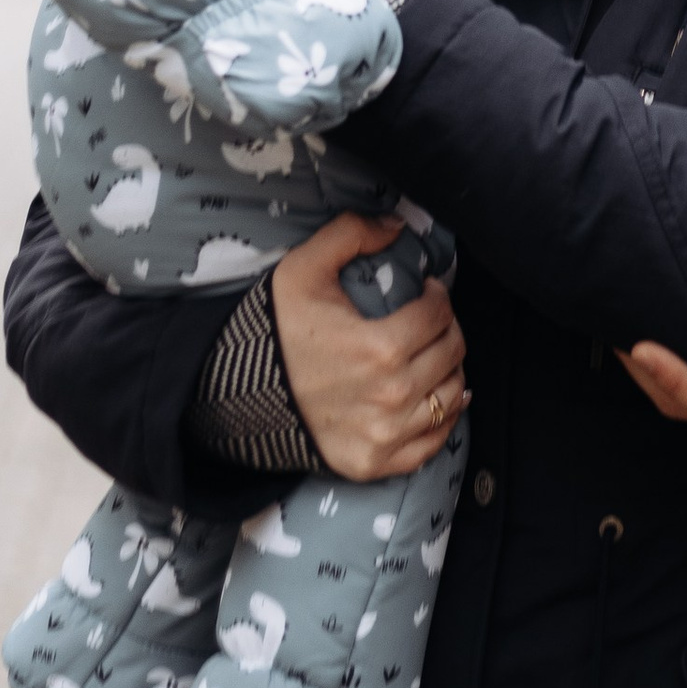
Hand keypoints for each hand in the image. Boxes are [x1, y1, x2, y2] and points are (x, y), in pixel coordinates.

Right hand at [272, 210, 466, 479]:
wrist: (235, 391)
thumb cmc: (273, 328)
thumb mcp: (304, 268)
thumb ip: (351, 234)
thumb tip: (398, 225)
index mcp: (381, 347)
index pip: (439, 314)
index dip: (438, 296)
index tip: (427, 292)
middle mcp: (391, 396)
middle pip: (451, 353)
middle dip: (447, 329)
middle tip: (431, 321)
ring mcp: (385, 435)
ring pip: (450, 396)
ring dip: (450, 370)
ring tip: (433, 355)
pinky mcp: (375, 463)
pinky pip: (432, 443)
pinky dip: (443, 418)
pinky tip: (440, 397)